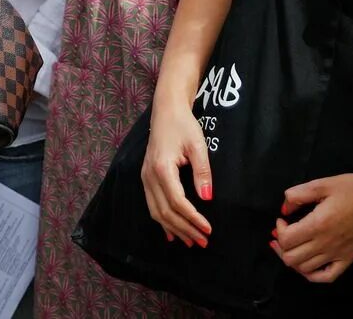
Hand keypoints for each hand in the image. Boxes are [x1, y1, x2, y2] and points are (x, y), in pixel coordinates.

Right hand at [140, 94, 213, 245]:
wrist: (166, 111)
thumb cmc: (183, 125)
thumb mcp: (198, 145)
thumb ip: (202, 172)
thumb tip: (207, 198)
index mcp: (162, 168)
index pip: (177, 201)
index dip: (193, 218)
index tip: (208, 229)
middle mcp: (149, 176)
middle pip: (165, 211)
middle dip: (185, 229)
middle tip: (203, 241)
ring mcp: (144, 178)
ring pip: (156, 212)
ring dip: (174, 229)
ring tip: (191, 241)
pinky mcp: (146, 178)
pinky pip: (151, 205)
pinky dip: (162, 221)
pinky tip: (171, 233)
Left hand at [271, 172, 352, 283]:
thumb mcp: (322, 184)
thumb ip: (298, 195)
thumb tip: (284, 208)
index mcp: (318, 224)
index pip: (286, 239)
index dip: (279, 229)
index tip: (283, 219)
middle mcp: (326, 244)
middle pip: (291, 258)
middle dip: (281, 246)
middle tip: (283, 233)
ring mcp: (338, 254)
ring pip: (305, 270)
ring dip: (293, 259)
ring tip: (293, 246)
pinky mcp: (349, 259)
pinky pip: (327, 277)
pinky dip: (313, 275)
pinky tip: (309, 264)